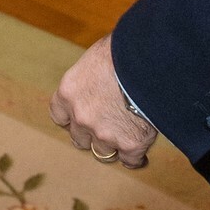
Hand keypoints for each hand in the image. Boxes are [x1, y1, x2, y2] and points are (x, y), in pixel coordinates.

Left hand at [49, 35, 156, 168]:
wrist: (150, 61)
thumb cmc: (125, 49)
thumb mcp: (97, 58)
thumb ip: (92, 78)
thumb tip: (100, 79)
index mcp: (69, 93)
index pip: (60, 117)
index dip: (72, 119)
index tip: (81, 118)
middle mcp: (82, 118)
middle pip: (80, 139)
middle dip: (91, 134)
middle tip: (107, 127)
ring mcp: (105, 134)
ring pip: (103, 153)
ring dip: (113, 146)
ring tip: (125, 140)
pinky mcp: (131, 144)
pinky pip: (130, 160)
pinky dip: (136, 157)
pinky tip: (141, 153)